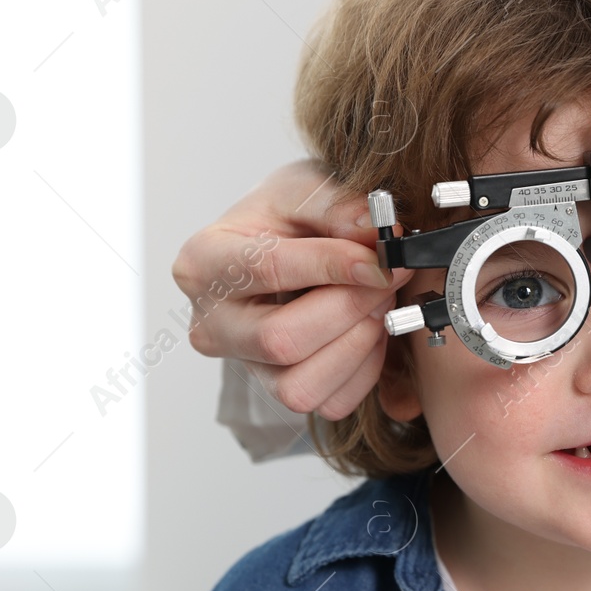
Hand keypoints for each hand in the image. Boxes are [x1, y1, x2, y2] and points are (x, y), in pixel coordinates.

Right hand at [171, 159, 410, 417]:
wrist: (283, 244)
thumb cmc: (284, 217)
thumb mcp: (303, 188)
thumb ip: (337, 204)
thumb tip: (376, 231)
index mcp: (203, 263)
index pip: (267, 270)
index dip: (332, 266)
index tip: (381, 258)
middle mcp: (212, 324)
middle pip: (281, 340)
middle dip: (349, 309)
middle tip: (387, 277)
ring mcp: (244, 365)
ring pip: (300, 386)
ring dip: (357, 344)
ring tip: (377, 301)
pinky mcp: (279, 391)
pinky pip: (330, 402)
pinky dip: (363, 369)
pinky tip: (368, 329)